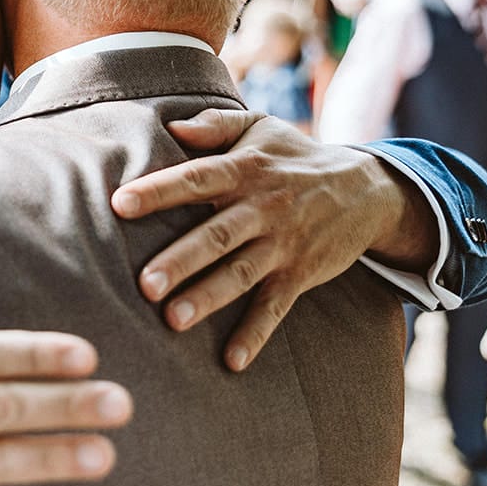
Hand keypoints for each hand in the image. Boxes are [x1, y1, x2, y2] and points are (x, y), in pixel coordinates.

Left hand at [111, 109, 431, 371]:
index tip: (119, 204)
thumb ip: (215, 124)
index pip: (196, 179)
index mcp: (243, 170)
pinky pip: (276, 308)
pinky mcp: (300, 275)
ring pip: (240, 274)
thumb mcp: (259, 128)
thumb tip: (171, 126)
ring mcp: (282, 245)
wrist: (367, 190)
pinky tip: (232, 361)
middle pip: (216, 235)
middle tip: (144, 284)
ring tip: (172, 320)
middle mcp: (261, 208)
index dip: (158, 190)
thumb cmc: (292, 157)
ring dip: (208, 297)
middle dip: (180, 260)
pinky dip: (255, 334)